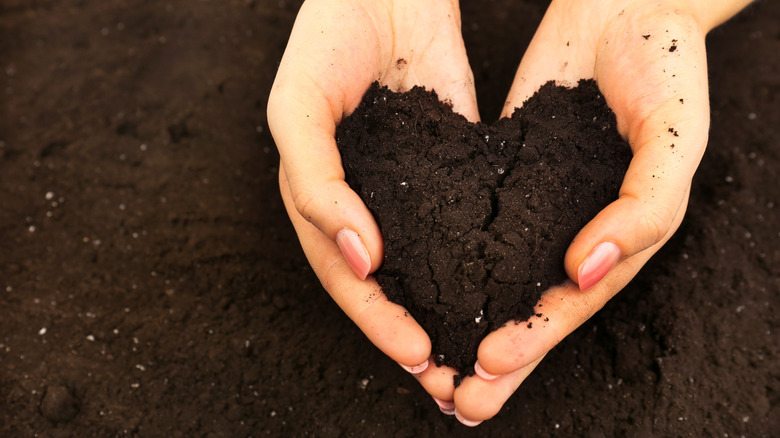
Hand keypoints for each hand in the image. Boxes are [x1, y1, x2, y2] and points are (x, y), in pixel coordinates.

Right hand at [267, 0, 478, 402]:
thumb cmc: (326, 37)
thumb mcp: (298, 110)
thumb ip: (317, 186)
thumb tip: (362, 259)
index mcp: (319, 199)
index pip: (345, 274)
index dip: (373, 317)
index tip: (413, 351)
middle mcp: (363, 202)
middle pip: (386, 283)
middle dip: (412, 331)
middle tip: (449, 378)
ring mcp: (407, 187)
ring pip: (427, 263)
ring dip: (447, 310)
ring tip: (478, 352)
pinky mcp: (450, 164)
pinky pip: (462, 219)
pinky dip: (477, 258)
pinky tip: (502, 287)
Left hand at [451, 0, 751, 425]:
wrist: (624, 3)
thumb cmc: (665, 67)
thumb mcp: (673, 138)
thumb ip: (643, 209)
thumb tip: (585, 271)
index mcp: (618, 235)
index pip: (569, 303)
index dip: (531, 340)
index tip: (487, 368)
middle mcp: (572, 227)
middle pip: (526, 304)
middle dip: (492, 355)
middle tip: (453, 398)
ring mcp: (535, 201)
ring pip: (494, 273)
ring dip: (463, 317)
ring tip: (428, 360)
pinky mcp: (504, 168)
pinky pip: (474, 218)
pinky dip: (450, 254)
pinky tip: (417, 280)